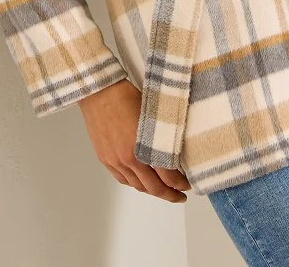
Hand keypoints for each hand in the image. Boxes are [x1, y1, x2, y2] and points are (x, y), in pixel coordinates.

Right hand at [78, 79, 191, 202]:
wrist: (100, 93)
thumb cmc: (127, 97)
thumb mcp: (153, 116)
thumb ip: (163, 137)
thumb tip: (175, 151)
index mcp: (144, 148)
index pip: (167, 176)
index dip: (180, 184)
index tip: (187, 185)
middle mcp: (129, 159)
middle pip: (153, 187)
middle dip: (169, 194)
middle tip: (180, 196)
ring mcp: (115, 161)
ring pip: (137, 186)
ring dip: (151, 190)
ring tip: (162, 190)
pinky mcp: (105, 159)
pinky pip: (122, 179)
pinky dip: (134, 184)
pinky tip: (141, 182)